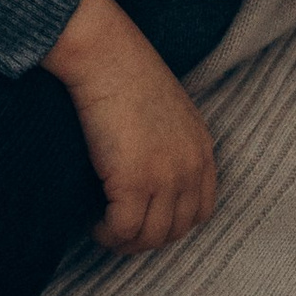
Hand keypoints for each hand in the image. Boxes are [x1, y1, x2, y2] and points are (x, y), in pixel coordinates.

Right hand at [42, 0, 219, 254]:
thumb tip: (147, 173)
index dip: (172, 224)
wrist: (105, 54)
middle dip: (146, 238)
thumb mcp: (165, 109)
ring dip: (124, 241)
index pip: (201, 211)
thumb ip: (170, 143)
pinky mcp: (134, 182)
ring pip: (149, 237)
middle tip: (119, 231)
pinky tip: (93, 223)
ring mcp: (166, 177)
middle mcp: (191, 167)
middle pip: (176, 230)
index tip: (145, 222)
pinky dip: (107, 234)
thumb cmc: (124, 72)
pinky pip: (123, 229)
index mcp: (202, 149)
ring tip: (104, 230)